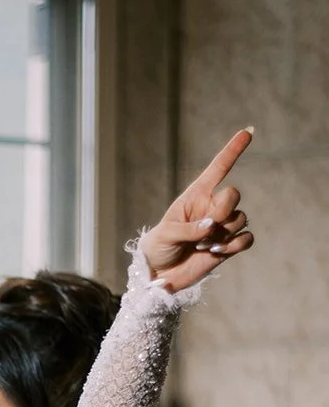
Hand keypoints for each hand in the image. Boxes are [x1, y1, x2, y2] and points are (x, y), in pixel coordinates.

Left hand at [140, 128, 254, 293]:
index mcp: (195, 196)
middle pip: (233, 195)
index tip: (248, 131)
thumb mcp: (165, 234)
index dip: (232, 150)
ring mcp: (221, 226)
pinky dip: (236, 245)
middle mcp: (211, 207)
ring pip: (241, 218)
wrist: (161, 274)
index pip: (217, 169)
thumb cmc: (158, 247)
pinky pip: (246, 239)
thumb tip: (211, 225)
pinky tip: (218, 252)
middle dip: (224, 209)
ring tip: (202, 245)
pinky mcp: (228, 245)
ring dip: (224, 233)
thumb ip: (187, 229)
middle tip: (209, 226)